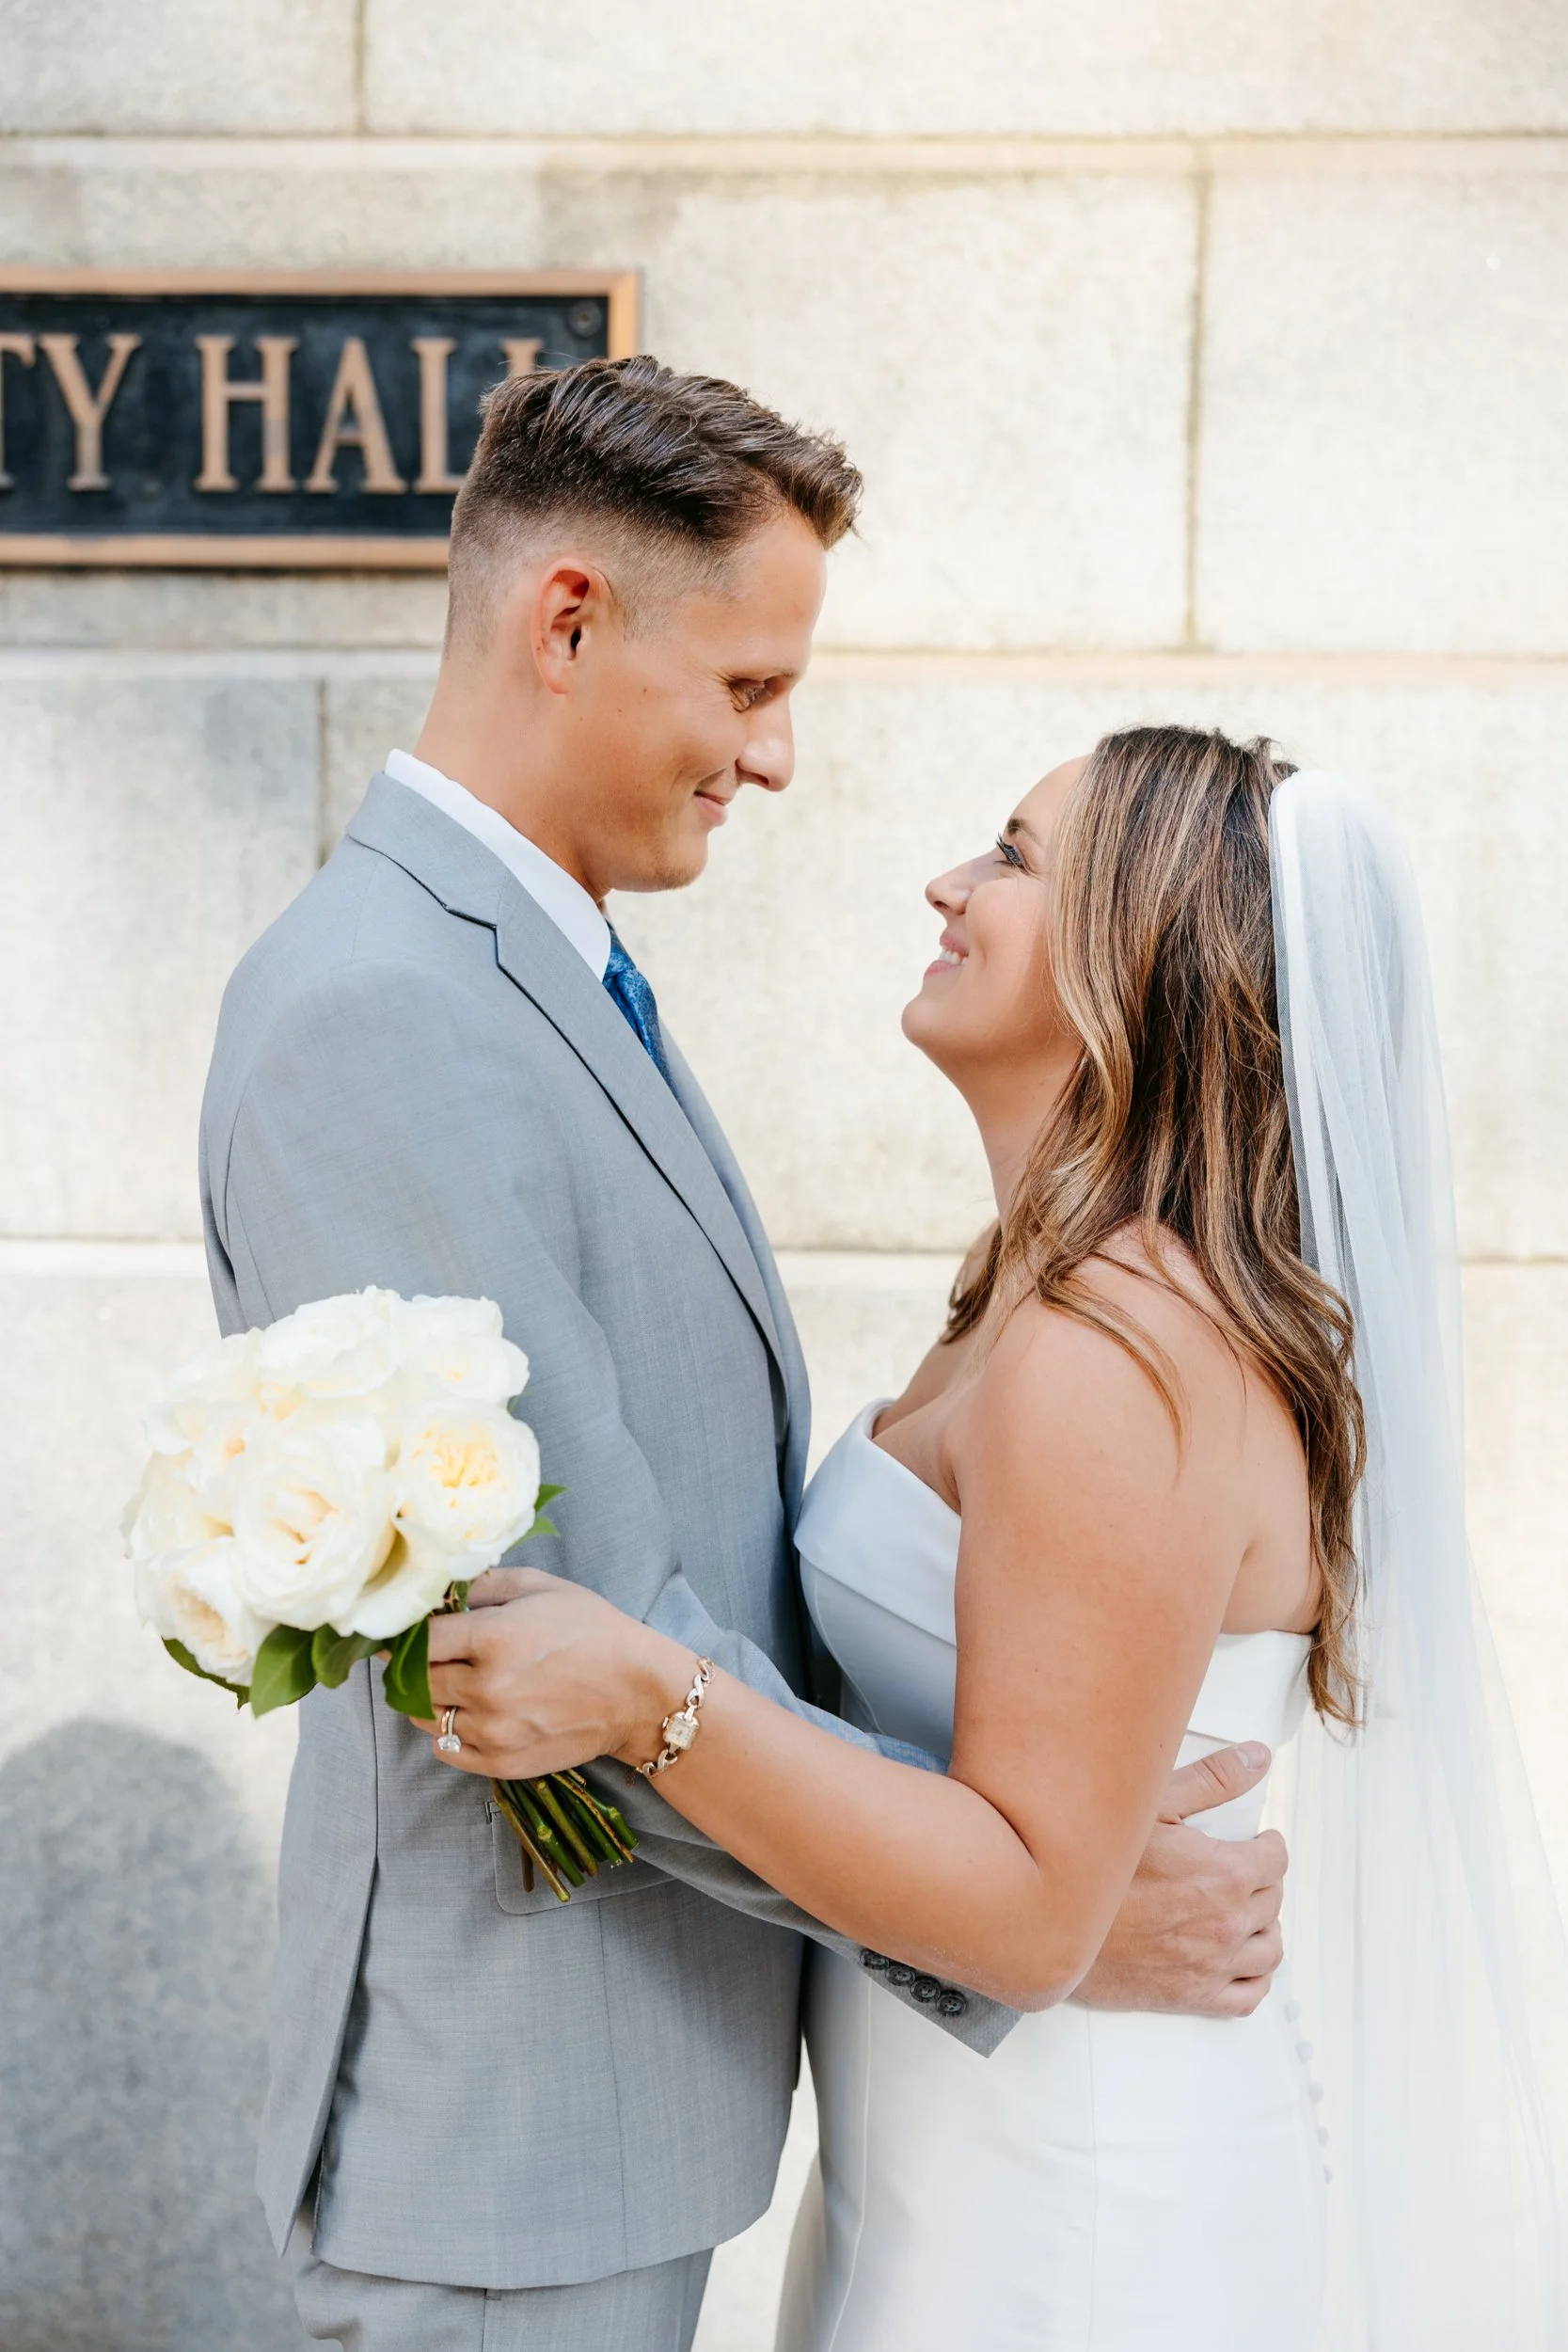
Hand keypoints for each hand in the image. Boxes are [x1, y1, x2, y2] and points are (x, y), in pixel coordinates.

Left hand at [417, 1567, 681, 1780]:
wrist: (639, 1694)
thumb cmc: (594, 1632)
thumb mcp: (542, 1588)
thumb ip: (485, 1584)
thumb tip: (441, 1589)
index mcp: (494, 1639)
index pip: (419, 1640)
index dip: (406, 1633)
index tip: (402, 1631)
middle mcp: (487, 1689)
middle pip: (416, 1681)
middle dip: (413, 1666)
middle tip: (424, 1655)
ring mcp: (493, 1731)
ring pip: (426, 1718)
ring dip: (430, 1699)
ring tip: (449, 1683)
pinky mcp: (501, 1763)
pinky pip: (446, 1750)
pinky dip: (446, 1732)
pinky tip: (467, 1713)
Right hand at [1073, 1744, 1286, 2017]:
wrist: (1051, 1921)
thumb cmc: (1095, 1863)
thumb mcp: (1153, 1803)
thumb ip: (1213, 1780)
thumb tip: (1257, 1759)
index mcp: (1225, 1874)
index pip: (1275, 1860)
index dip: (1265, 1845)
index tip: (1255, 1842)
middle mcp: (1227, 1923)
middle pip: (1271, 1901)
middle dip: (1259, 1882)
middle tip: (1237, 1870)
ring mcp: (1212, 1964)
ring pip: (1268, 1949)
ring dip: (1262, 1927)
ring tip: (1243, 1912)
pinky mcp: (1192, 1996)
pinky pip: (1248, 1997)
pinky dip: (1255, 1977)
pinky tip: (1242, 1960)